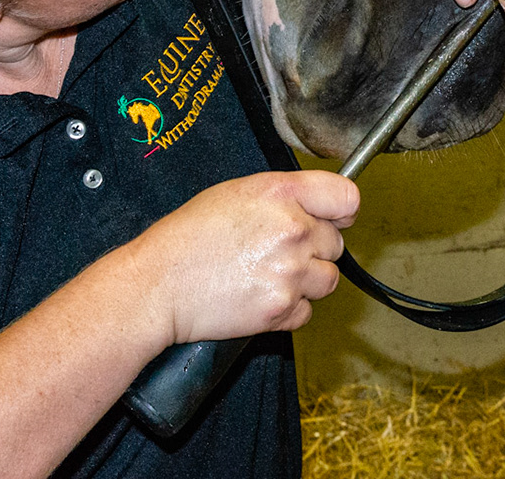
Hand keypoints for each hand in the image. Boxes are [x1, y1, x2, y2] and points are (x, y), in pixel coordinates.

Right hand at [138, 171, 358, 343]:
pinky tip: (259, 297)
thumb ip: (285, 197)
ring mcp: (290, 272)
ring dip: (305, 282)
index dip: (342, 211)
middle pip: (336, 244)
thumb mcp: (236, 194)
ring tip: (267, 276)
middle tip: (275, 253)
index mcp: (281, 194)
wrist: (157, 286)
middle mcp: (292, 230)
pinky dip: (289, 310)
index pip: (347, 197)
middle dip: (314, 250)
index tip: (335, 219)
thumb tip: (322, 209)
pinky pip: (307, 312)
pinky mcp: (281, 310)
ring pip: (327, 280)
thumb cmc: (188, 238)